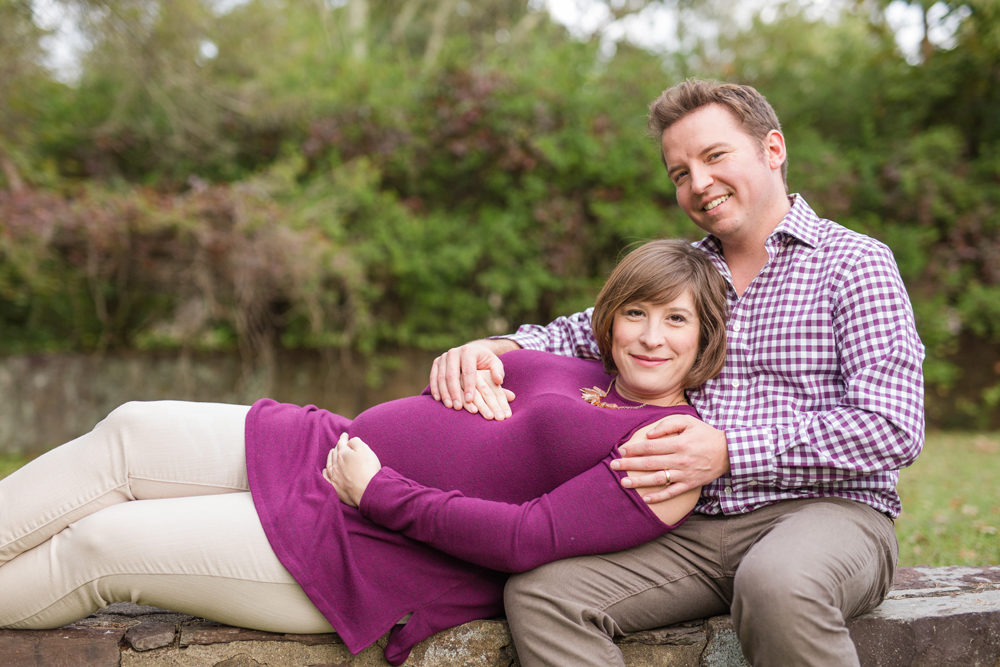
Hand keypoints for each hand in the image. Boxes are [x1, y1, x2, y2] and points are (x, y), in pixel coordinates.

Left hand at [323, 433, 381, 506]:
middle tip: (340, 443)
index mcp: (343, 454)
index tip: (345, 435)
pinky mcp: (335, 487)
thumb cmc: (368, 469)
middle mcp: (336, 464)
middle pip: (335, 452)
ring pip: (329, 464)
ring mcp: (334, 476)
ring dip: (330, 457)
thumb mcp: (365, 450)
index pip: (342, 443)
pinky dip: (325, 473)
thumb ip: (356, 442)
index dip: (344, 438)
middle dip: (337, 447)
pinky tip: (325, 470)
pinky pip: (326, 478)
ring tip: (332, 452)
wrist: (367, 490)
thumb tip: (349, 441)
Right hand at [429, 339, 517, 416]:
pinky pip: (433, 376)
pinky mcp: (437, 362)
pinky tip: (438, 399)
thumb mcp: (495, 364)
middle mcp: (454, 352)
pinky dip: (435, 388)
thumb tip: (498, 380)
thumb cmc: (486, 361)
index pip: (468, 371)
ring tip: (449, 406)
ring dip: (444, 392)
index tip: (470, 400)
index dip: (469, 386)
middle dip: (455, 392)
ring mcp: (444, 356)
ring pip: (441, 376)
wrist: (473, 351)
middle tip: (458, 407)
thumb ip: (497, 371)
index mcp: (469, 351)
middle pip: (452, 374)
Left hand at [610, 415, 729, 503]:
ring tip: (623, 483)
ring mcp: (685, 474)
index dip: (634, 449)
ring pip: (658, 479)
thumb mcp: (688, 421)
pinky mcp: (690, 484)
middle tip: (612, 465)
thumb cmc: (705, 434)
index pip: (651, 447)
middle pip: (650, 463)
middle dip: (629, 464)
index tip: (621, 450)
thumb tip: (649, 434)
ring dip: (639, 481)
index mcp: (679, 443)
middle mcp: (680, 460)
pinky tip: (645, 498)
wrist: (729, 452)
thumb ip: (668, 425)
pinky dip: (659, 497)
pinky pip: (672, 492)